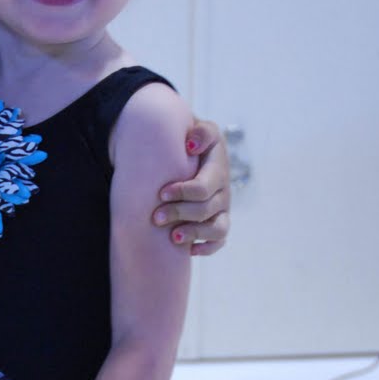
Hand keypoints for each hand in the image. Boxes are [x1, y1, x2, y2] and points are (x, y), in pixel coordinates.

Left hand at [152, 119, 230, 254]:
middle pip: (205, 209)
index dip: (183, 193)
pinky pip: (219, 241)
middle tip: (155, 218)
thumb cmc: (190, 143)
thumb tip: (191, 145)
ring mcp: (222, 208)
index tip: (161, 194)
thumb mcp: (199, 129)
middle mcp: (223, 190)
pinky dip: (206, 248)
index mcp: (218, 168)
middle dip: (179, 214)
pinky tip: (189, 250)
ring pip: (218, 229)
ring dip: (194, 234)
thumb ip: (200, 132)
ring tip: (173, 238)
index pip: (203, 187)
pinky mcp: (219, 222)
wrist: (193, 152)